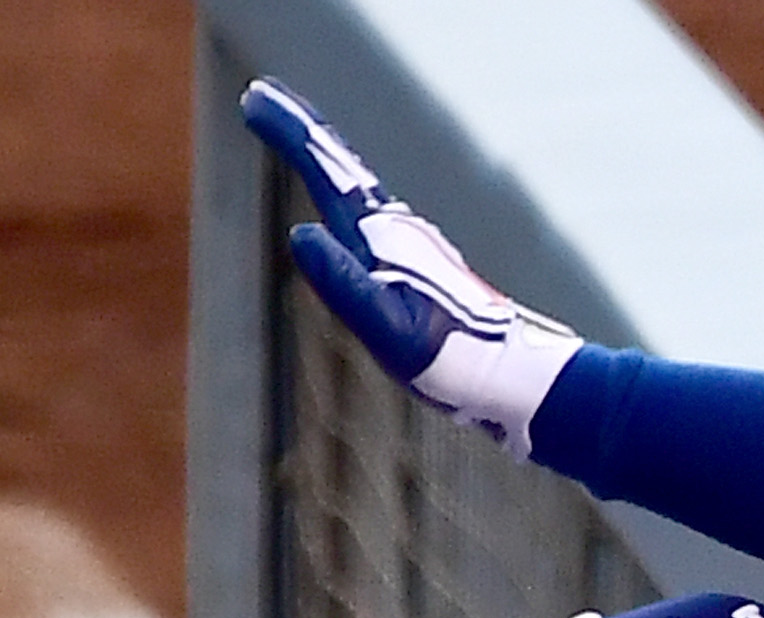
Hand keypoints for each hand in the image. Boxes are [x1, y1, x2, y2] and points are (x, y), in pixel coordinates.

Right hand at [241, 76, 582, 457]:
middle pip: (339, 164)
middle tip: (261, 97)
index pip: (326, 168)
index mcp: (381, 235)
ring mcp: (407, 244)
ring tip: (294, 133)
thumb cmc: (452, 359)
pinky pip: (368, 216)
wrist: (512, 374)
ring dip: (321, 155)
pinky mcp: (417, 265)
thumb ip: (343, 282)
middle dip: (297, 128)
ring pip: (356, 186)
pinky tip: (347, 212)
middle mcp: (395, 227)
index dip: (288, 130)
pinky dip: (345, 195)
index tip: (252, 97)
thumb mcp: (386, 328)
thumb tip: (299, 234)